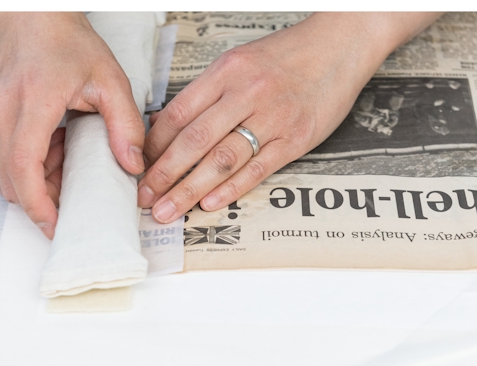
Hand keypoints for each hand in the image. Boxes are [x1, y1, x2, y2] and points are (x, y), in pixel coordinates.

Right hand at [0, 12, 144, 238]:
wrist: (30, 18)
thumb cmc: (65, 42)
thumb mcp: (110, 79)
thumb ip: (125, 125)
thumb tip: (132, 165)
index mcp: (32, 100)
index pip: (23, 167)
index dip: (37, 204)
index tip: (54, 225)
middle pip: (9, 180)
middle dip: (40, 196)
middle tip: (68, 190)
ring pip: (1, 171)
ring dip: (31, 176)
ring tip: (60, 155)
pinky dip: (20, 159)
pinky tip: (44, 139)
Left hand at [139, 13, 439, 222]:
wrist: (340, 45)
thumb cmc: (286, 56)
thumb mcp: (237, 63)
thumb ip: (205, 95)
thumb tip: (165, 127)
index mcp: (225, 73)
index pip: (177, 114)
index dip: (152, 145)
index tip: (135, 167)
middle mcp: (246, 94)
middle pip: (194, 141)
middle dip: (162, 174)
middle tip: (143, 197)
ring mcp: (273, 117)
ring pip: (222, 159)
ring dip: (189, 189)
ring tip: (167, 209)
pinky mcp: (297, 138)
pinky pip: (258, 168)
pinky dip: (231, 189)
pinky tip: (209, 204)